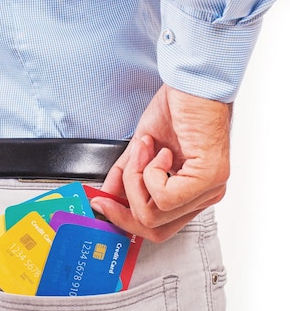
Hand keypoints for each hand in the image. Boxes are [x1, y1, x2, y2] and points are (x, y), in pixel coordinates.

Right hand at [91, 84, 231, 241]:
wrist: (192, 81)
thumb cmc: (177, 107)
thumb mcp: (141, 149)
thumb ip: (125, 177)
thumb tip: (105, 198)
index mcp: (192, 191)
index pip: (157, 227)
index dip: (125, 221)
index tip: (102, 205)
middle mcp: (205, 195)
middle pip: (154, 230)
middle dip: (123, 209)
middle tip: (111, 189)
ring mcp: (209, 189)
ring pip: (154, 214)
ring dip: (135, 180)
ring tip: (144, 150)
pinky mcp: (208, 178)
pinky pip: (163, 198)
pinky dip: (148, 173)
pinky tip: (158, 150)